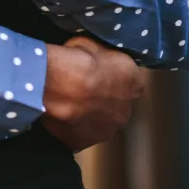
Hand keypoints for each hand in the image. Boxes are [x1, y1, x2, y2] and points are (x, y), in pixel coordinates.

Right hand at [41, 36, 147, 150]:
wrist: (60, 84)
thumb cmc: (77, 59)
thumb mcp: (94, 45)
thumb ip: (100, 56)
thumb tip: (94, 58)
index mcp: (135, 84)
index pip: (126, 81)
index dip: (108, 76)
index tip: (91, 72)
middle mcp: (126, 111)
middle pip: (113, 106)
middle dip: (98, 100)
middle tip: (76, 89)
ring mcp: (105, 131)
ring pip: (95, 123)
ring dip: (83, 115)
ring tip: (62, 101)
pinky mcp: (82, 143)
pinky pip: (74, 134)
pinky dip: (66, 126)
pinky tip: (54, 113)